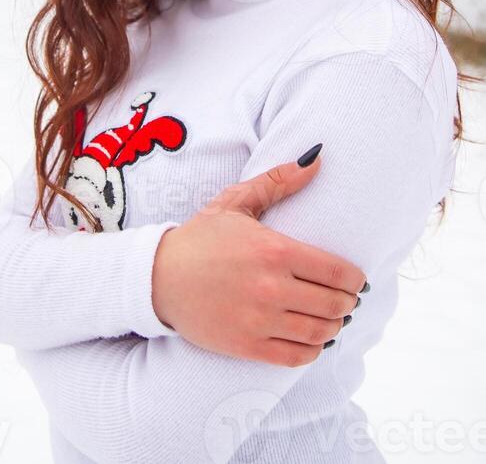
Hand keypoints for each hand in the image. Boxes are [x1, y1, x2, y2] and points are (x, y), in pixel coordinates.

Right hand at [151, 152, 365, 365]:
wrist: (159, 277)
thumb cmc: (201, 237)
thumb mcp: (237, 202)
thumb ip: (278, 181)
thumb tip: (317, 158)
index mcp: (273, 250)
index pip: (337, 272)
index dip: (354, 279)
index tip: (355, 279)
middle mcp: (271, 287)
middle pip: (334, 304)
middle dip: (347, 303)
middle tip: (346, 299)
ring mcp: (259, 320)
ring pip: (319, 332)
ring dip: (334, 327)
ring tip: (333, 319)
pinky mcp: (247, 346)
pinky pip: (296, 356)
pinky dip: (313, 350)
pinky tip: (312, 339)